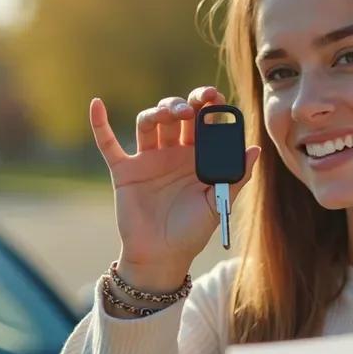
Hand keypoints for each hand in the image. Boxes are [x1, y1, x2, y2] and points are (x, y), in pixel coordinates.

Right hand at [89, 87, 260, 286]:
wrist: (162, 256)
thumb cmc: (192, 231)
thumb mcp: (218, 203)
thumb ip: (236, 176)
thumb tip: (256, 149)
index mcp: (198, 156)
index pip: (203, 121)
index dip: (208, 105)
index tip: (214, 96)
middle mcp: (172, 152)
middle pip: (175, 115)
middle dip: (182, 106)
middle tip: (190, 110)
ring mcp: (147, 159)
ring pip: (149, 123)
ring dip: (157, 112)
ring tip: (168, 115)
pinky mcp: (124, 170)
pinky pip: (108, 143)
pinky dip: (100, 124)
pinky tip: (96, 104)